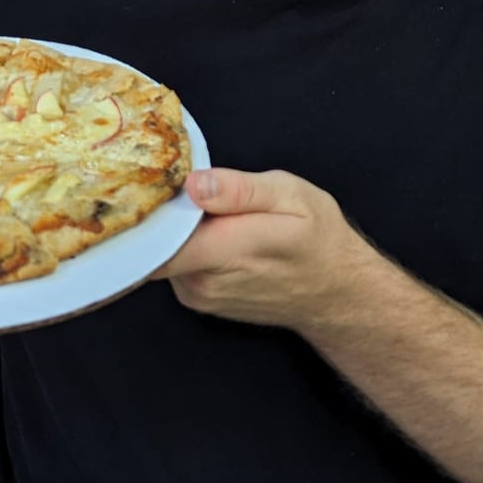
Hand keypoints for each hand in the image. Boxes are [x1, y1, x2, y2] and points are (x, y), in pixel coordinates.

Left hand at [152, 168, 384, 331]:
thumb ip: (239, 190)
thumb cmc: (318, 239)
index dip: (148, 207)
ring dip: (174, 230)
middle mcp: (203, 281)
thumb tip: (194, 185)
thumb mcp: (291, 195)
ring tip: (203, 208)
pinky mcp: (197, 300)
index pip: (156, 238)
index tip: (154, 181)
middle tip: (182, 184)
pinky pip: (173, 266)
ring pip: (162, 253)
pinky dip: (183, 246)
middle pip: (154, 242)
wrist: (334, 292)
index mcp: (224, 250)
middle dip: (161, 212)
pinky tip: (210, 232)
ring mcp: (198, 296)